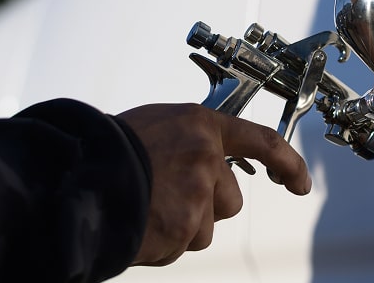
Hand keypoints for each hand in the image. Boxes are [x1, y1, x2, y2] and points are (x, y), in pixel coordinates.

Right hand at [117, 103, 310, 265]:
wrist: (73, 177)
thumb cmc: (107, 150)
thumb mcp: (156, 127)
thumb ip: (189, 143)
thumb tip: (203, 162)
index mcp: (201, 126)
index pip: (263, 142)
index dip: (287, 163)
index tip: (299, 182)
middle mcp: (207, 159)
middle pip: (229, 199)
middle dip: (205, 206)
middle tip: (166, 195)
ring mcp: (198, 196)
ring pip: (205, 227)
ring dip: (181, 225)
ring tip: (145, 206)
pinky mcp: (184, 228)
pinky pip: (180, 245)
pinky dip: (160, 242)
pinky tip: (138, 222)